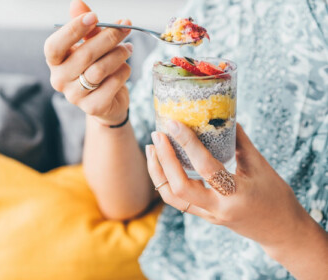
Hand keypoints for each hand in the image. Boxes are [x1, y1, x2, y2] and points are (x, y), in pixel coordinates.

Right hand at [44, 0, 132, 125]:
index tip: (94, 16)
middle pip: (84, 55)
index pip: (55, 46)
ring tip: (128, 48)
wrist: (107, 101)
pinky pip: (112, 83)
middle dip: (109, 37)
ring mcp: (74, 96)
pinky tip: (125, 68)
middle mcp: (59, 80)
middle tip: (125, 27)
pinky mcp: (92, 107)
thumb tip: (76, 3)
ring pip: (100, 69)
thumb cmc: (95, 67)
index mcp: (55, 62)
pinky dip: (123, 72)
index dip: (73, 30)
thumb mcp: (90, 44)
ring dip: (119, 54)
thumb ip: (85, 26)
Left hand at [145, 121, 325, 255]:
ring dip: (158, 172)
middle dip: (164, 159)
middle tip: (156, 134)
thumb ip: (240, 142)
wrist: (281, 232)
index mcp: (236, 194)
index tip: (173, 123)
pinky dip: (166, 181)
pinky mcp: (204, 216)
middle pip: (179, 188)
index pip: (206, 166)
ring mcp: (208, 215)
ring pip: (172, 198)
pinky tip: (162, 164)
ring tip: (151, 148)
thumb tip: (223, 117)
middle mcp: (218, 208)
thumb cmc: (276, 197)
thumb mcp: (261, 167)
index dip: (187, 143)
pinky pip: (178, 200)